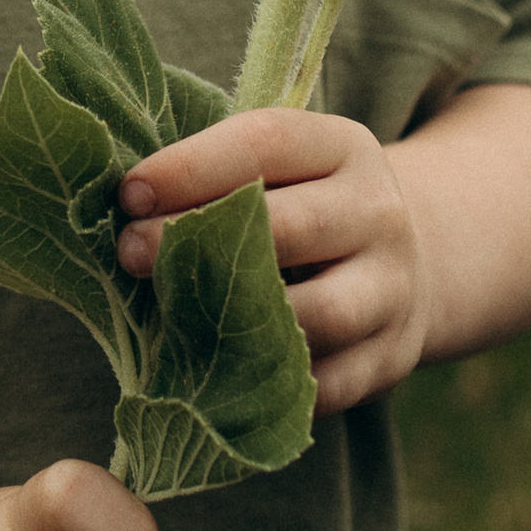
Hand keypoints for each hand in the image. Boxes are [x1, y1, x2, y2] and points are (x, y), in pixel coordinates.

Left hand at [115, 110, 428, 416]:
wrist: (409, 263)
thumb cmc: (305, 208)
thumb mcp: (282, 170)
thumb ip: (217, 179)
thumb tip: (120, 210)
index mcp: (344, 149)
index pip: (268, 142)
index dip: (191, 166)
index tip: (129, 193)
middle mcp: (379, 212)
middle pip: (294, 227)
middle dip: (200, 240)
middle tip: (128, 253)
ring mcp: (391, 289)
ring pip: (320, 314)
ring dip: (236, 321)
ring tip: (166, 322)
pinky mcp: (390, 357)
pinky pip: (327, 385)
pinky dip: (268, 388)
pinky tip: (209, 378)